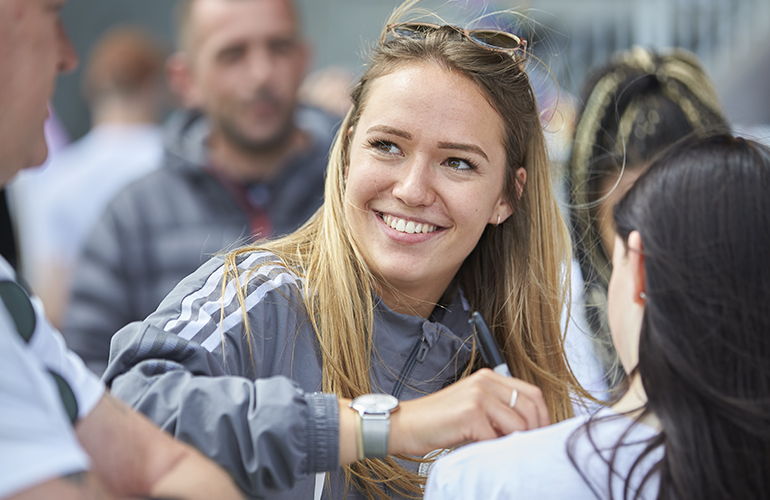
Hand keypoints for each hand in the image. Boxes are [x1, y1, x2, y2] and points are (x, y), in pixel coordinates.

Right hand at [389, 368, 549, 455]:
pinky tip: (484, 450)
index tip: (541, 434)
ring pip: (518, 424)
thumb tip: (528, 428)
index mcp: (488, 377)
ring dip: (514, 442)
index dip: (542, 416)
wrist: (405, 425)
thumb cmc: (437, 421)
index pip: (531, 393)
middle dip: (535, 431)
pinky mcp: (470, 414)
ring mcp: (477, 396)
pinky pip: (497, 438)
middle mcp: (484, 382)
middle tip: (528, 447)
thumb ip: (498, 410)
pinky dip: (495, 449)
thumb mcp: (472, 407)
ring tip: (502, 450)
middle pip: (530, 407)